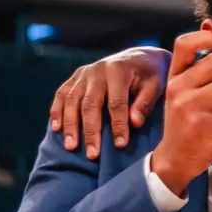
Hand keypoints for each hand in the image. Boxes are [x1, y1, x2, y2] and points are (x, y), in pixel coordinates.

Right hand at [51, 46, 169, 157]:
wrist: (138, 57)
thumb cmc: (150, 75)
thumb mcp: (155, 85)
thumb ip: (145, 103)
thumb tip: (134, 123)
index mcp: (118, 70)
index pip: (116, 102)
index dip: (118, 124)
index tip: (120, 145)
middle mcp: (97, 70)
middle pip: (90, 103)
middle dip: (91, 131)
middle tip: (92, 154)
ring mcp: (83, 73)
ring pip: (71, 100)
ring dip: (70, 125)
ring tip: (71, 147)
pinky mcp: (75, 77)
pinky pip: (61, 94)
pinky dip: (57, 111)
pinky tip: (57, 128)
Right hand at [150, 31, 211, 197]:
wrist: (173, 159)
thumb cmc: (185, 124)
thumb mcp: (185, 91)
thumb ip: (198, 64)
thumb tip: (209, 25)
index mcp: (175, 76)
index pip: (183, 43)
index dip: (206, 37)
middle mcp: (178, 87)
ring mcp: (188, 105)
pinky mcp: (200, 125)